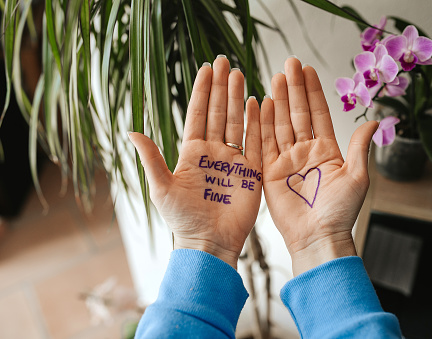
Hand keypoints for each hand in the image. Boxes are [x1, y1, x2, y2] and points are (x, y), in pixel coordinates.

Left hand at [129, 56, 261, 268]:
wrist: (208, 242)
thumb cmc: (182, 219)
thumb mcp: (161, 188)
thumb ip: (151, 158)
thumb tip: (131, 131)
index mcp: (191, 153)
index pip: (197, 114)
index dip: (202, 91)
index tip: (206, 68)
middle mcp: (213, 152)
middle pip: (219, 112)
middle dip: (221, 87)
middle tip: (226, 62)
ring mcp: (233, 161)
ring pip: (237, 122)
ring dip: (238, 99)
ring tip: (240, 75)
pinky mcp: (251, 172)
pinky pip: (255, 142)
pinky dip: (257, 123)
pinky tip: (258, 103)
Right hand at [260, 57, 377, 275]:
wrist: (318, 238)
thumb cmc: (340, 212)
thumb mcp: (356, 177)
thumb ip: (359, 148)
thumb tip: (373, 121)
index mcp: (327, 151)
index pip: (318, 114)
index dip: (313, 91)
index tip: (308, 69)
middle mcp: (305, 152)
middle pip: (297, 114)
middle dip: (294, 89)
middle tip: (289, 64)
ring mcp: (286, 161)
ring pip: (280, 124)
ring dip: (278, 101)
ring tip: (275, 77)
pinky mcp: (270, 172)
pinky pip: (264, 144)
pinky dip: (261, 125)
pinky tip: (260, 105)